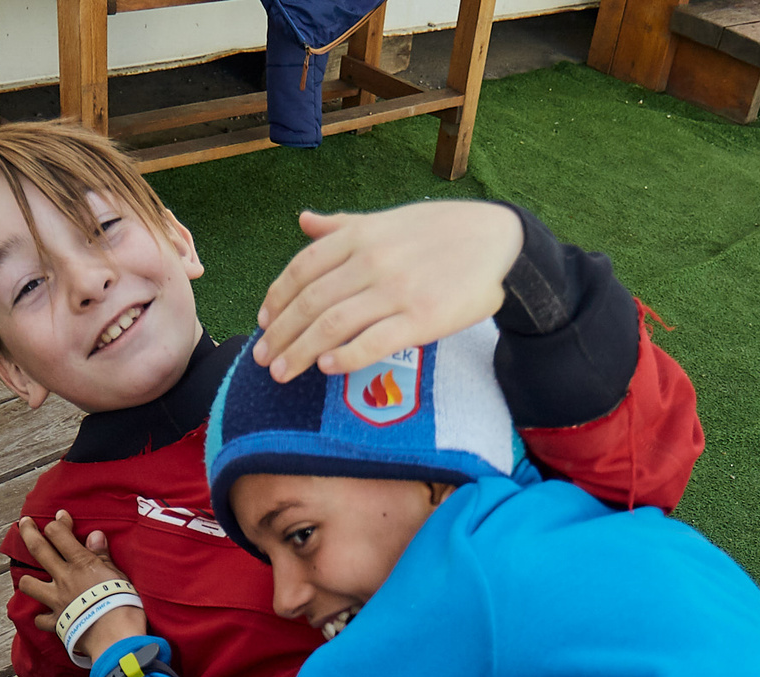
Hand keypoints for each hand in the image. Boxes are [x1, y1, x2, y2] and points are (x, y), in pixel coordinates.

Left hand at [14, 512, 146, 653]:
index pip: (60, 534)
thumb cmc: (124, 604)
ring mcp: (56, 600)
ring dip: (26, 579)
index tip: (60, 516)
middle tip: (24, 522)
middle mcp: (63, 578)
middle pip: (38, 549)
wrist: (116, 637)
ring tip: (28, 577)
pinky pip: (41, 619)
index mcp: (81, 564)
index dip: (58, 522)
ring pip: (28, 584)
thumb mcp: (118, 575)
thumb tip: (95, 535)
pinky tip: (46, 616)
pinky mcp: (57, 622)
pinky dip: (41, 617)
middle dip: (28, 532)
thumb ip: (103, 556)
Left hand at [252, 201, 523, 382]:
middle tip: (263, 360)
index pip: (302, 269)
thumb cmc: (439, 231)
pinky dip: (345, 356)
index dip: (276, 298)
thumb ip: (342, 226)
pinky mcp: (422, 319)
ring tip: (282, 374)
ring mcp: (396, 291)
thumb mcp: (386, 220)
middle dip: (280, 334)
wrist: (497, 240)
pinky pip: (374, 341)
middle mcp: (371, 261)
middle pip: (310, 303)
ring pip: (332, 325)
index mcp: (358, 235)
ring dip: (300, 352)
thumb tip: (304, 221)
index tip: (262, 323)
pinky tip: (326, 368)